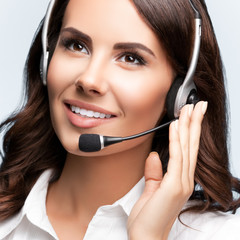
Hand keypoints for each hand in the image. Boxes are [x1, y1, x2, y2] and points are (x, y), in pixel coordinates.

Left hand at [127, 101, 207, 239]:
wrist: (146, 237)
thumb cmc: (149, 217)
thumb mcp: (152, 190)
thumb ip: (154, 172)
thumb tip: (154, 156)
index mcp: (180, 179)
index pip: (188, 150)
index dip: (191, 131)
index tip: (192, 116)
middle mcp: (185, 179)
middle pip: (191, 145)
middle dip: (194, 123)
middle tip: (198, 105)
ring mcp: (181, 183)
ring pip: (186, 148)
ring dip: (187, 126)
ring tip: (189, 109)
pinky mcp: (173, 186)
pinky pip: (176, 157)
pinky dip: (176, 140)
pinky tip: (176, 126)